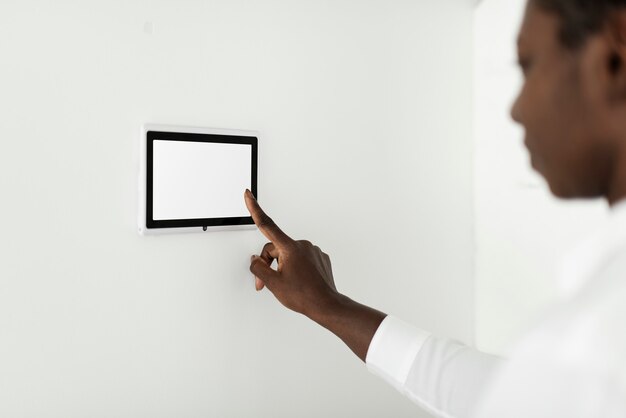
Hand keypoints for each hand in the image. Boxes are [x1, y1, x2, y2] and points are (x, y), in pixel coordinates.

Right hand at [244, 189, 337, 316]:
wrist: (326, 305)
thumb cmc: (304, 296)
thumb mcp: (273, 284)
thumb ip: (259, 268)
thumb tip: (255, 260)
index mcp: (290, 248)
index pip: (267, 225)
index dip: (255, 209)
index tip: (248, 195)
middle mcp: (303, 245)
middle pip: (275, 248)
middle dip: (268, 264)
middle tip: (264, 283)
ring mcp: (313, 251)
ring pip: (288, 254)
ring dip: (282, 267)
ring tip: (285, 284)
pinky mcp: (320, 258)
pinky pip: (301, 259)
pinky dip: (295, 268)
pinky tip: (298, 281)